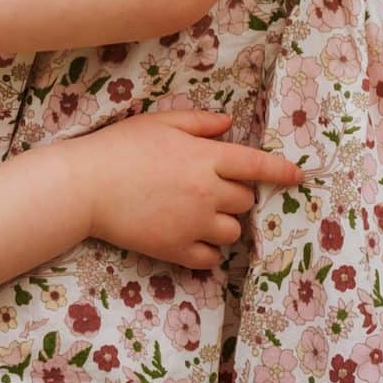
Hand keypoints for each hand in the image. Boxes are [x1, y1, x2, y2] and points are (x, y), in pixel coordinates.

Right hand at [65, 111, 302, 270]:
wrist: (85, 185)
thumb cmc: (120, 147)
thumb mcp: (160, 122)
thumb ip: (198, 123)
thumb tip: (229, 125)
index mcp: (206, 158)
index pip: (256, 165)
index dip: (280, 171)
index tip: (297, 177)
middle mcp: (207, 192)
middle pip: (245, 201)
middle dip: (236, 195)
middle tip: (211, 189)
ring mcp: (193, 224)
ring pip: (232, 232)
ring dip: (223, 223)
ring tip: (199, 216)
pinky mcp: (176, 249)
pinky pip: (210, 259)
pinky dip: (207, 251)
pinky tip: (191, 239)